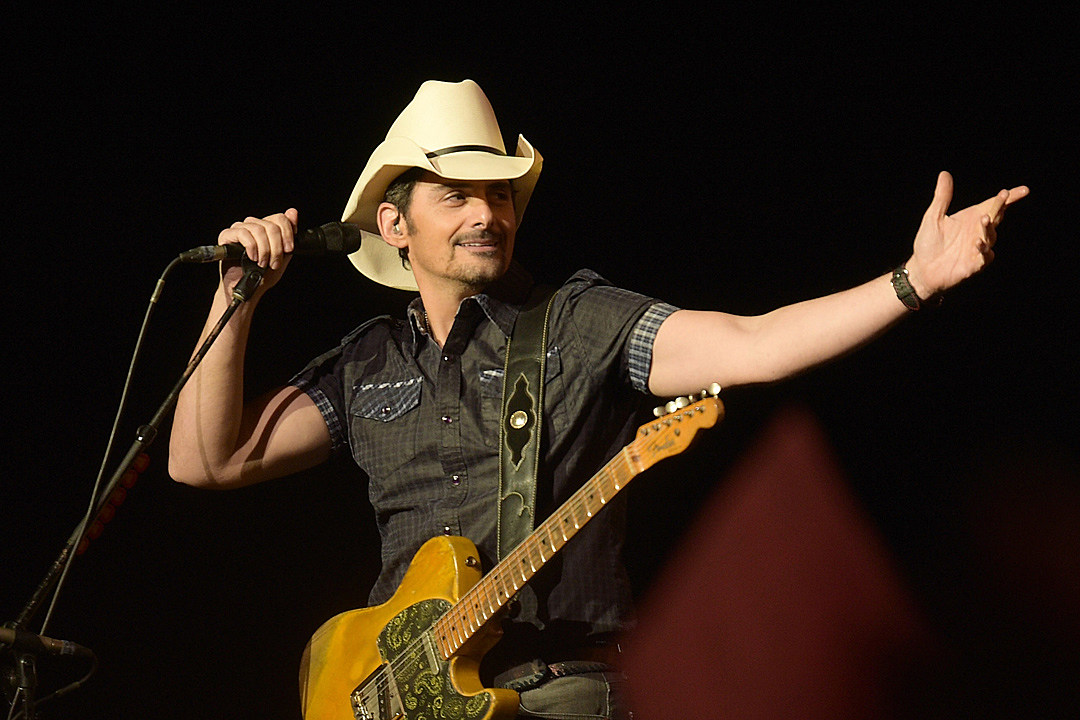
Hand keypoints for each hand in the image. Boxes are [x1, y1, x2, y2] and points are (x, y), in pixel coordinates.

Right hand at [217, 208, 298, 298]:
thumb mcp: (283, 255)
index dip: (287, 233)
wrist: (249, 288)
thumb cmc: (264, 274)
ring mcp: (240, 229)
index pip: (279, 218)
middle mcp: (253, 225)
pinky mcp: (227, 235)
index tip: (289, 249)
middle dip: (276, 247)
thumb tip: (293, 212)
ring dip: (264, 250)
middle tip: (274, 263)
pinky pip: (243, 233)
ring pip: (258, 229)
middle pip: (271, 225)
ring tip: (263, 263)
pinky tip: (252, 257)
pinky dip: (251, 247)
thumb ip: (288, 236)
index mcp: (266, 228)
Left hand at [906, 172, 1028, 298]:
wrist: (922, 269)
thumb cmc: (928, 243)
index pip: (994, 205)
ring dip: (989, 227)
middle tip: (1003, 196)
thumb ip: (942, 197)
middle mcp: (978, 232)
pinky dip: (983, 249)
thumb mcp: (933, 217)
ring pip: (991, 236)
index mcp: (971, 218)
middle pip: (996, 216)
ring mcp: (978, 248)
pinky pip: (984, 256)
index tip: (1023, 190)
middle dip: (1000, 206)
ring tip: (984, 218)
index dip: (1009, 198)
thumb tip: (944, 174)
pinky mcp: (974, 264)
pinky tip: (977, 242)